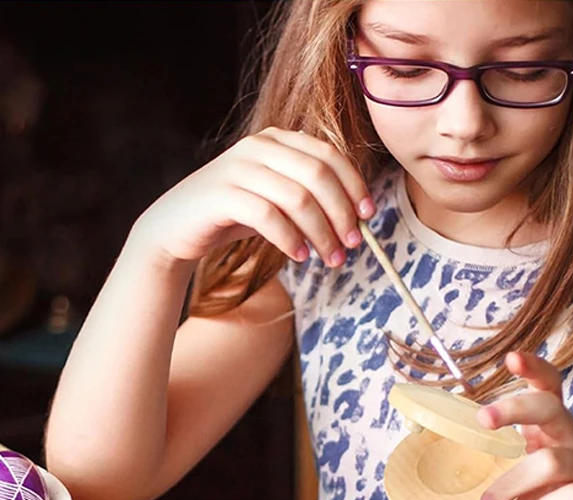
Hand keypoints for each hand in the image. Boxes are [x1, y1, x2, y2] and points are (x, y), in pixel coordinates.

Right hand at [130, 127, 375, 267]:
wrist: (176, 228)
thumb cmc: (235, 215)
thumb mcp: (278, 200)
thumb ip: (312, 199)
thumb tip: (358, 220)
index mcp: (277, 140)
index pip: (329, 156)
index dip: (354, 186)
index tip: (368, 217)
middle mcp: (259, 146)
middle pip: (318, 176)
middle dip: (341, 213)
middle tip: (352, 246)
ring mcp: (238, 168)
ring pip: (298, 198)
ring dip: (321, 233)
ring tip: (331, 258)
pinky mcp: (222, 194)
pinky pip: (268, 216)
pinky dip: (291, 239)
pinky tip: (300, 256)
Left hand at [477, 351, 572, 499]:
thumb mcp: (501, 478)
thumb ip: (483, 460)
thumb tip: (440, 444)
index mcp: (547, 428)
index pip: (548, 387)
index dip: (533, 369)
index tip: (512, 359)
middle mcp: (570, 440)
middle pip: (551, 409)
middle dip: (515, 409)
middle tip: (483, 420)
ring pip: (551, 461)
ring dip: (513, 482)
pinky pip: (571, 496)